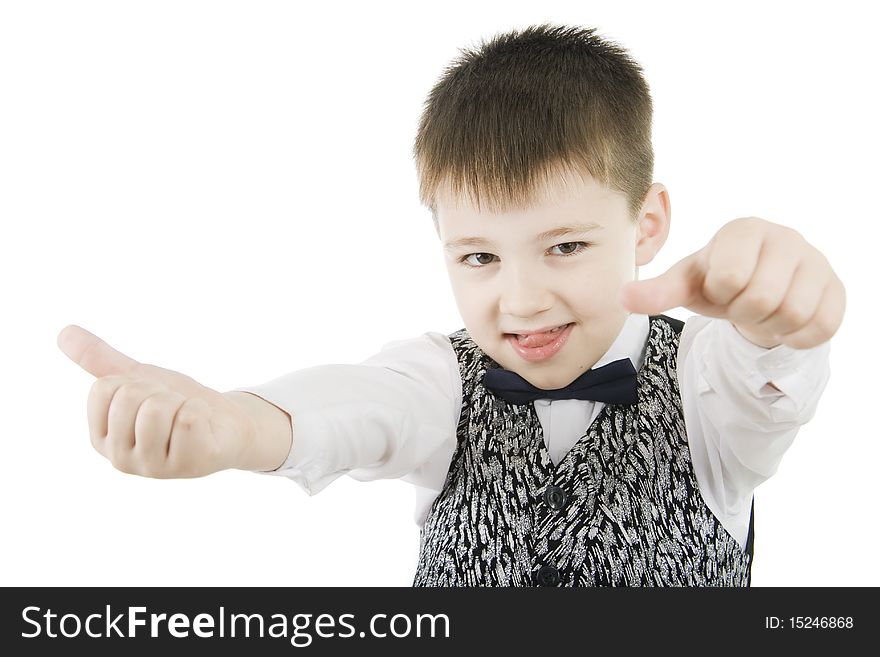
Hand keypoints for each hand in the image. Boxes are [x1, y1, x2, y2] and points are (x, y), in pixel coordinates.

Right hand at [57, 325, 256, 477]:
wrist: (226, 422)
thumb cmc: (178, 403)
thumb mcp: (138, 378)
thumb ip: (100, 360)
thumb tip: (64, 331)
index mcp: (102, 438)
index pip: (104, 388)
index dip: (134, 381)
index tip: (150, 396)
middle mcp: (122, 459)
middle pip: (131, 396)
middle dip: (159, 390)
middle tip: (173, 407)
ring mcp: (155, 467)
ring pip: (158, 408)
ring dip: (179, 401)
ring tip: (186, 417)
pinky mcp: (190, 464)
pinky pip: (189, 417)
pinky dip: (200, 409)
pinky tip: (204, 426)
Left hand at [619, 217, 845, 349]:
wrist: (760, 290)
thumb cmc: (717, 283)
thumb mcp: (686, 285)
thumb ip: (657, 291)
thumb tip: (622, 296)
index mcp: (743, 230)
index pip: (730, 276)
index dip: (721, 295)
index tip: (721, 288)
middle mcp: (785, 237)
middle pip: (764, 298)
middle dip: (745, 313)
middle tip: (742, 304)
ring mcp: (816, 262)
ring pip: (794, 313)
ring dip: (770, 325)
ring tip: (762, 311)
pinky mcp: (836, 289)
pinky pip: (821, 327)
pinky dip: (797, 336)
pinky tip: (785, 321)